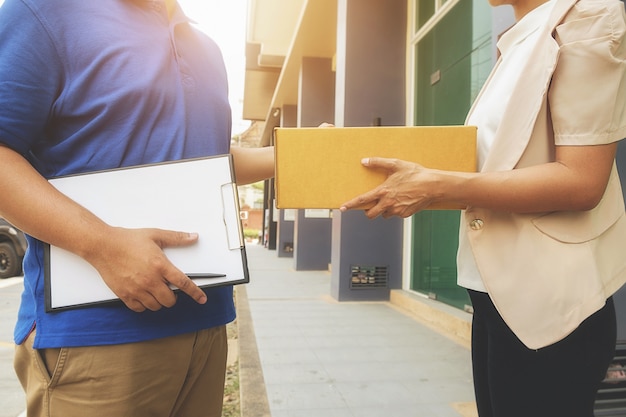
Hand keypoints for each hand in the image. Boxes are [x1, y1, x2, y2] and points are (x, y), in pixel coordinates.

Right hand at [85, 227, 206, 311]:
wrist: (103, 246)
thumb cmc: (127, 240)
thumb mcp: (155, 235)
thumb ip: (176, 238)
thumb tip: (193, 237)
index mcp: (160, 266)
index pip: (183, 283)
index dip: (195, 293)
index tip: (201, 299)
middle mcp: (150, 280)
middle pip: (170, 300)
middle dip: (173, 297)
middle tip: (168, 289)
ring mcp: (137, 289)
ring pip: (155, 306)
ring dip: (159, 301)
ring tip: (155, 291)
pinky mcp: (124, 294)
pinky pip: (139, 309)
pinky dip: (144, 305)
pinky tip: (143, 296)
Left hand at [340, 157, 435, 218]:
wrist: (432, 186)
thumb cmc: (414, 173)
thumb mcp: (396, 164)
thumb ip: (378, 162)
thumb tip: (364, 161)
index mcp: (383, 191)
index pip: (362, 200)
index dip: (350, 205)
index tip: (342, 208)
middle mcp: (388, 203)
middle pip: (370, 214)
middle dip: (369, 211)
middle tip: (372, 204)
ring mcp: (396, 210)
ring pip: (384, 214)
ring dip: (384, 209)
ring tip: (394, 197)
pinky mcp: (405, 214)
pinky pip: (396, 214)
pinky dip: (397, 209)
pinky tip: (404, 199)